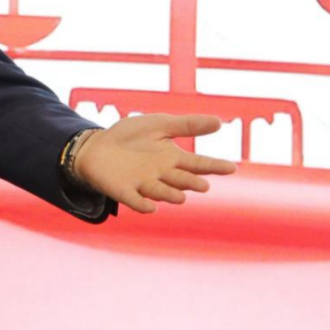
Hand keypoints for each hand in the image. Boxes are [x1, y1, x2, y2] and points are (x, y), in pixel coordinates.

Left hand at [73, 114, 235, 214]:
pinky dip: (142, 204)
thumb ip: (187, 125)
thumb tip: (219, 122)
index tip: (231, 168)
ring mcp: (143, 184)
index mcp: (172, 158)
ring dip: (170, 195)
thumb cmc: (131, 136)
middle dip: (191, 183)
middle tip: (203, 185)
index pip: (197, 164)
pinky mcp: (124, 190)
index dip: (214, 166)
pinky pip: (134, 200)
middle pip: (180, 180)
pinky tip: (150, 207)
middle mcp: (161, 175)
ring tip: (181, 197)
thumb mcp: (160, 124)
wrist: (97, 145)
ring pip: (160, 191)